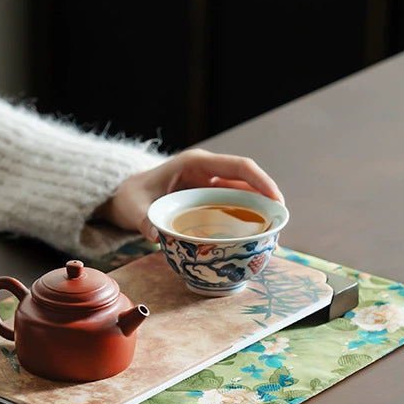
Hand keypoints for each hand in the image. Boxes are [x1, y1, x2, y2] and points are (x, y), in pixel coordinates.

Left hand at [96, 148, 283, 241]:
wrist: (124, 197)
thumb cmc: (130, 196)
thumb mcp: (133, 206)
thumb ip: (143, 219)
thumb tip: (156, 235)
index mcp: (195, 163)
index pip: (238, 167)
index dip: (261, 182)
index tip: (277, 201)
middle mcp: (208, 171)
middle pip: (248, 182)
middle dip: (268, 201)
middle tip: (280, 227)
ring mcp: (210, 185)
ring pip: (244, 196)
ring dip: (260, 214)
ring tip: (273, 238)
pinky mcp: (209, 200)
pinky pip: (234, 207)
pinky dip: (246, 221)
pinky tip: (254, 240)